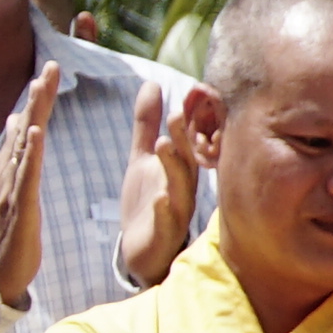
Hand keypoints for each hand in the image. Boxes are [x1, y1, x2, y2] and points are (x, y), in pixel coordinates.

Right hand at [0, 64, 66, 300]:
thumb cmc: (5, 233)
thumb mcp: (11, 188)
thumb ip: (15, 155)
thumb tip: (16, 121)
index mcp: (7, 167)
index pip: (23, 125)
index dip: (36, 98)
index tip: (48, 69)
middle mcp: (4, 171)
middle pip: (23, 125)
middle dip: (36, 95)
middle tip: (50, 65)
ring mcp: (9, 187)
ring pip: (23, 142)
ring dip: (33, 112)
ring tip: (43, 85)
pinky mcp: (18, 205)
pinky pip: (24, 174)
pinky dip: (27, 151)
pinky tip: (33, 131)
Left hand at [121, 74, 208, 287]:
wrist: (142, 250)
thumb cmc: (147, 200)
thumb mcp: (142, 157)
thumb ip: (147, 123)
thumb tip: (152, 82)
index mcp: (181, 168)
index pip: (189, 141)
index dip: (190, 119)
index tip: (191, 91)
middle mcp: (184, 188)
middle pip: (187, 161)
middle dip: (183, 138)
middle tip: (176, 113)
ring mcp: (176, 213)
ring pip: (180, 189)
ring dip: (173, 167)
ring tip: (162, 144)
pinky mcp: (163, 235)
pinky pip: (167, 223)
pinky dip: (165, 211)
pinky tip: (160, 199)